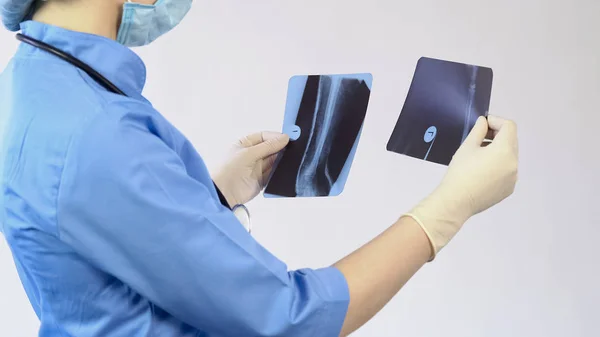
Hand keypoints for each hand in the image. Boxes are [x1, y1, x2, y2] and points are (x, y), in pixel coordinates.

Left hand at [213, 132, 288, 206]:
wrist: (223, 193)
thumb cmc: (229, 170)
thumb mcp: (248, 153)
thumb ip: (267, 146)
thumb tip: (284, 138)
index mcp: (245, 144)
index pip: (263, 137)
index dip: (275, 137)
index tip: (287, 138)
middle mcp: (251, 155)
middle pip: (270, 148)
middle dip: (280, 148)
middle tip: (293, 148)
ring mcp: (257, 168)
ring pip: (274, 161)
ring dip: (281, 160)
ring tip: (290, 158)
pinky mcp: (262, 180)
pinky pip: (274, 173)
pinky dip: (280, 172)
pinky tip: (285, 169)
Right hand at [406, 115, 518, 257]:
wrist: (456, 201)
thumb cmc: (460, 172)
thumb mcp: (467, 147)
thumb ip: (479, 130)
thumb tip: (484, 121)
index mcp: (505, 150)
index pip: (509, 126)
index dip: (496, 121)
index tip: (483, 124)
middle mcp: (514, 163)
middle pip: (511, 140)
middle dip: (498, 135)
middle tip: (480, 137)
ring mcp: (513, 177)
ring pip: (510, 156)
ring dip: (498, 151)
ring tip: (479, 156)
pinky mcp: (509, 188)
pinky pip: (507, 171)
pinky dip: (499, 166)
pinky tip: (482, 172)